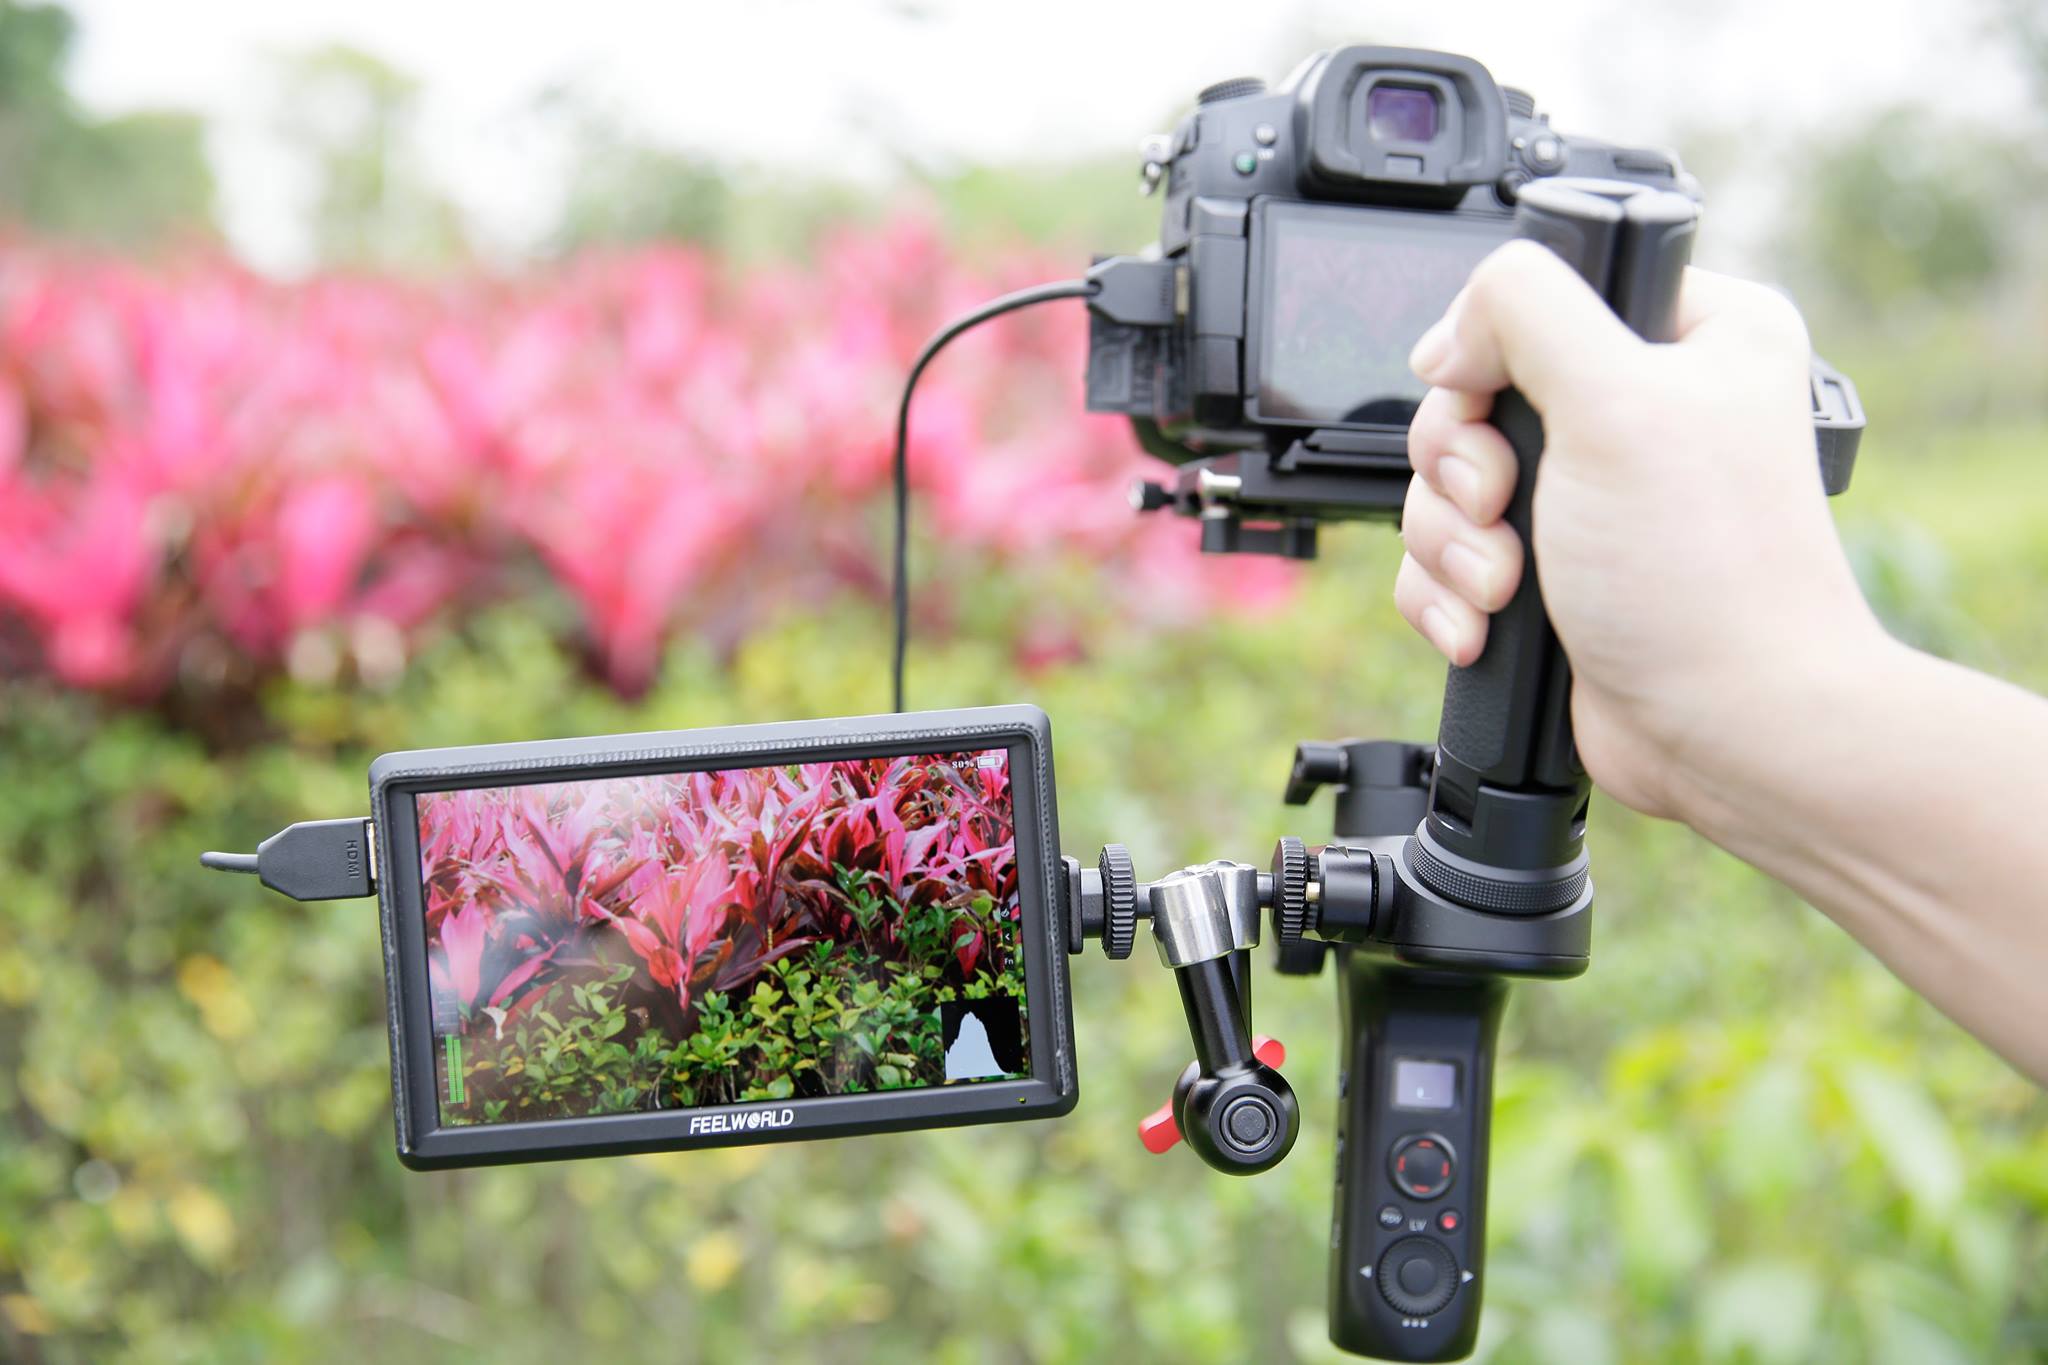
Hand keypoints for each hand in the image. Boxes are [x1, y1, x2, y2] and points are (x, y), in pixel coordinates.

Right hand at [1395, 241, 1881, 819]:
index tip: (1490, 406)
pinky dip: (1448, 594)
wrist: (1724, 728)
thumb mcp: (1614, 400)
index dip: (1487, 349)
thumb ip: (1523, 312)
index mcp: (1692, 334)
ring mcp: (1592, 494)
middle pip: (1473, 394)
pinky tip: (1487, 626)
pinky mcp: (1550, 570)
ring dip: (1451, 542)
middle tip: (1500, 506)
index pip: (1540, 291)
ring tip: (1503, 586)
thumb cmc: (1703, 576)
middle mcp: (1644, 405)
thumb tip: (1451, 334)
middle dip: (1460, 468)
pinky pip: (1446, 557)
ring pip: (1448, 483)